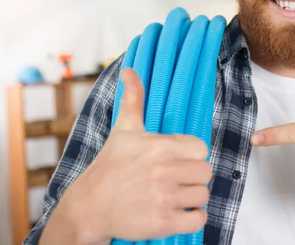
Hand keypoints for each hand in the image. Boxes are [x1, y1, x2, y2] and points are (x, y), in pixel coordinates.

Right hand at [62, 68, 210, 243]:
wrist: (88, 206)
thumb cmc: (109, 167)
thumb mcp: (124, 130)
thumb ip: (133, 99)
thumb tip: (130, 71)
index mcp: (160, 147)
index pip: (201, 149)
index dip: (192, 155)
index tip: (179, 158)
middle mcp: (163, 172)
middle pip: (206, 172)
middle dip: (193, 175)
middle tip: (178, 177)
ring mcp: (163, 199)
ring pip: (203, 195)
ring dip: (192, 196)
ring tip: (176, 194)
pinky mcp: (162, 223)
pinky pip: (198, 218)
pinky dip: (193, 217)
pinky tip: (179, 211)